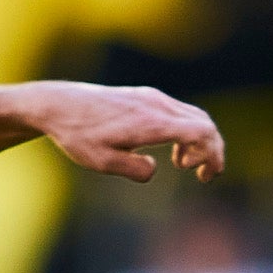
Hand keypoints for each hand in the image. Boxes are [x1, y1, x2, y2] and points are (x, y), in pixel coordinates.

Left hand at [20, 82, 225, 183]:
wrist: (59, 105)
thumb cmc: (78, 135)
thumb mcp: (101, 162)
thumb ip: (134, 169)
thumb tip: (154, 169)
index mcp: (151, 122)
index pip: (201, 132)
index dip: (213, 154)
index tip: (205, 176)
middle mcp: (156, 105)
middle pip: (204, 123)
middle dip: (212, 151)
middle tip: (203, 176)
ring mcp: (152, 98)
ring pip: (194, 116)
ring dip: (198, 142)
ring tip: (183, 164)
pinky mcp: (146, 97)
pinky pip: (179, 113)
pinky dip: (186, 132)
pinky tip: (172, 151)